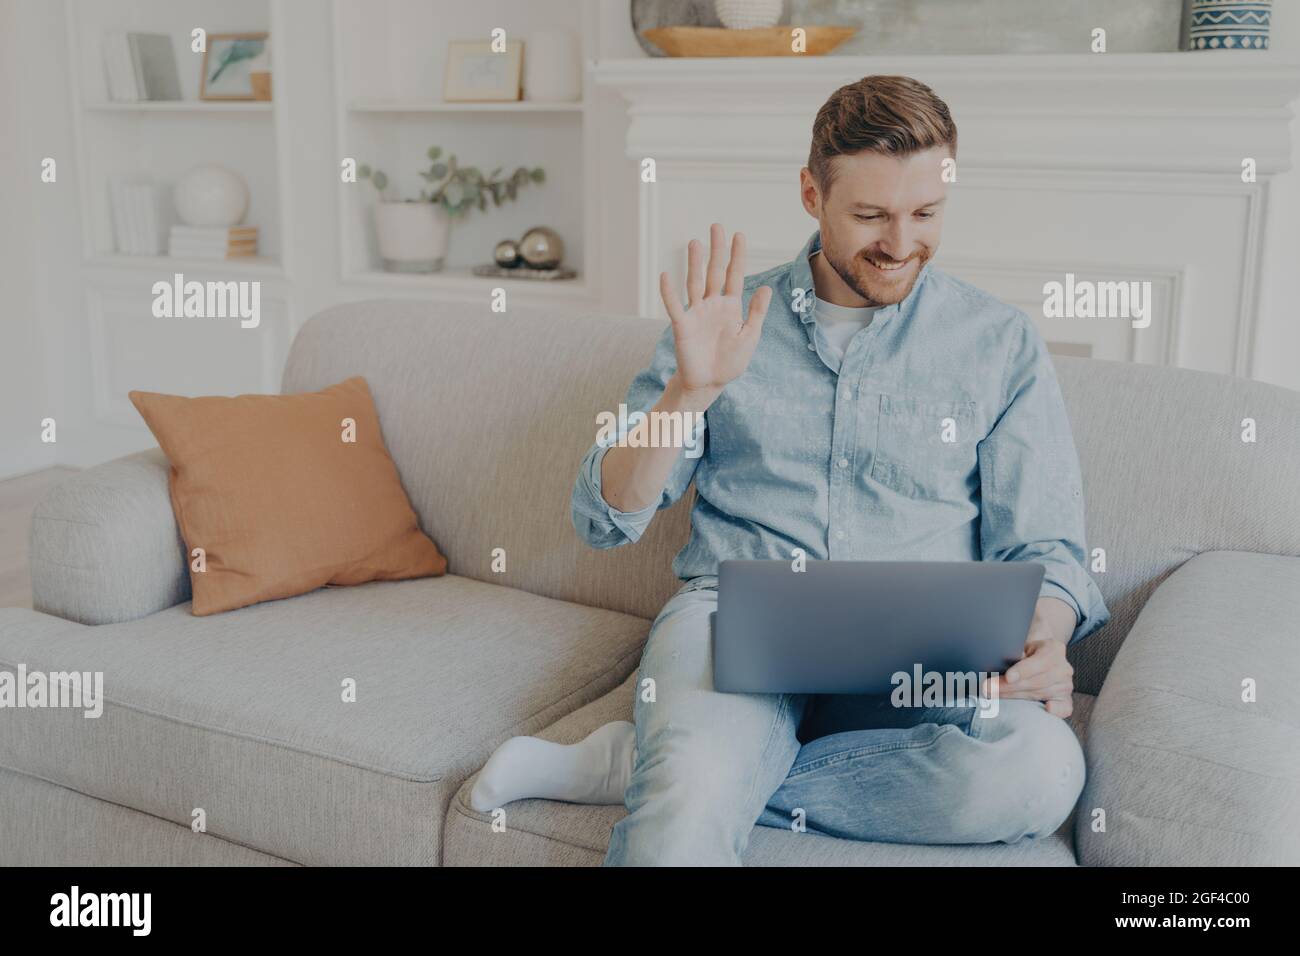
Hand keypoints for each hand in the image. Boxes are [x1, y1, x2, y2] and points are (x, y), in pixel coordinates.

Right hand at [659, 223, 772, 403]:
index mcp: (730, 307)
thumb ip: (756, 313)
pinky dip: (669, 292)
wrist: (709, 383)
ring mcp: (696, 313)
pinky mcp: (682, 325)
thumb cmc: (729, 362)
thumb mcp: (749, 337)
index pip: (734, 276)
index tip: (739, 235)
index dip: (737, 256)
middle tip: (717, 227)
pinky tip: (665, 275)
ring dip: (694, 263)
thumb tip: (765, 287)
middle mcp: (712, 305)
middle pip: (714, 272)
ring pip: (695, 283)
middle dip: (716, 250)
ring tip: (695, 242)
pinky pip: (675, 306)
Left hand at [982, 621, 1075, 718]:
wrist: (1040, 653)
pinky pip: (1064, 708)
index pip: (1039, 662)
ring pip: (1040, 693)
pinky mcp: (1065, 699)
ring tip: (994, 695)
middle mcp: (1063, 668)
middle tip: (988, 688)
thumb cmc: (1025, 649)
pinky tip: (1047, 709)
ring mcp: (1066, 685)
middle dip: (1009, 687)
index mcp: (1054, 649)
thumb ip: (1014, 651)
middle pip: (1036, 681)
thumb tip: (997, 665)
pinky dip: (1057, 710)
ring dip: (1015, 696)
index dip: (1023, 670)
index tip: (1008, 677)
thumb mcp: (1020, 644)